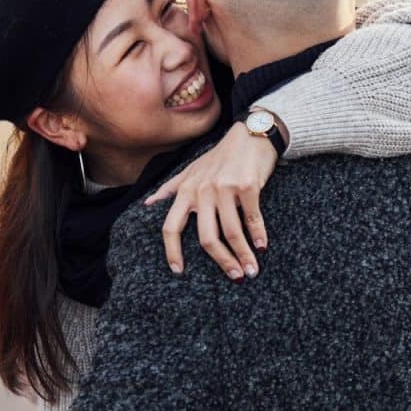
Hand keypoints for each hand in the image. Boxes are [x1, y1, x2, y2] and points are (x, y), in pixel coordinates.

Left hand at [144, 122, 277, 280]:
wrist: (251, 134)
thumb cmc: (222, 155)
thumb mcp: (192, 168)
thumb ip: (170, 188)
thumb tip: (148, 204)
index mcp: (186, 189)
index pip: (171, 226)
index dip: (172, 251)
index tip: (178, 271)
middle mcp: (202, 190)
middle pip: (206, 237)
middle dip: (222, 261)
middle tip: (235, 277)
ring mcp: (225, 188)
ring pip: (232, 232)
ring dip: (243, 255)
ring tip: (252, 270)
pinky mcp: (247, 185)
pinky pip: (252, 218)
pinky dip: (259, 236)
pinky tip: (263, 248)